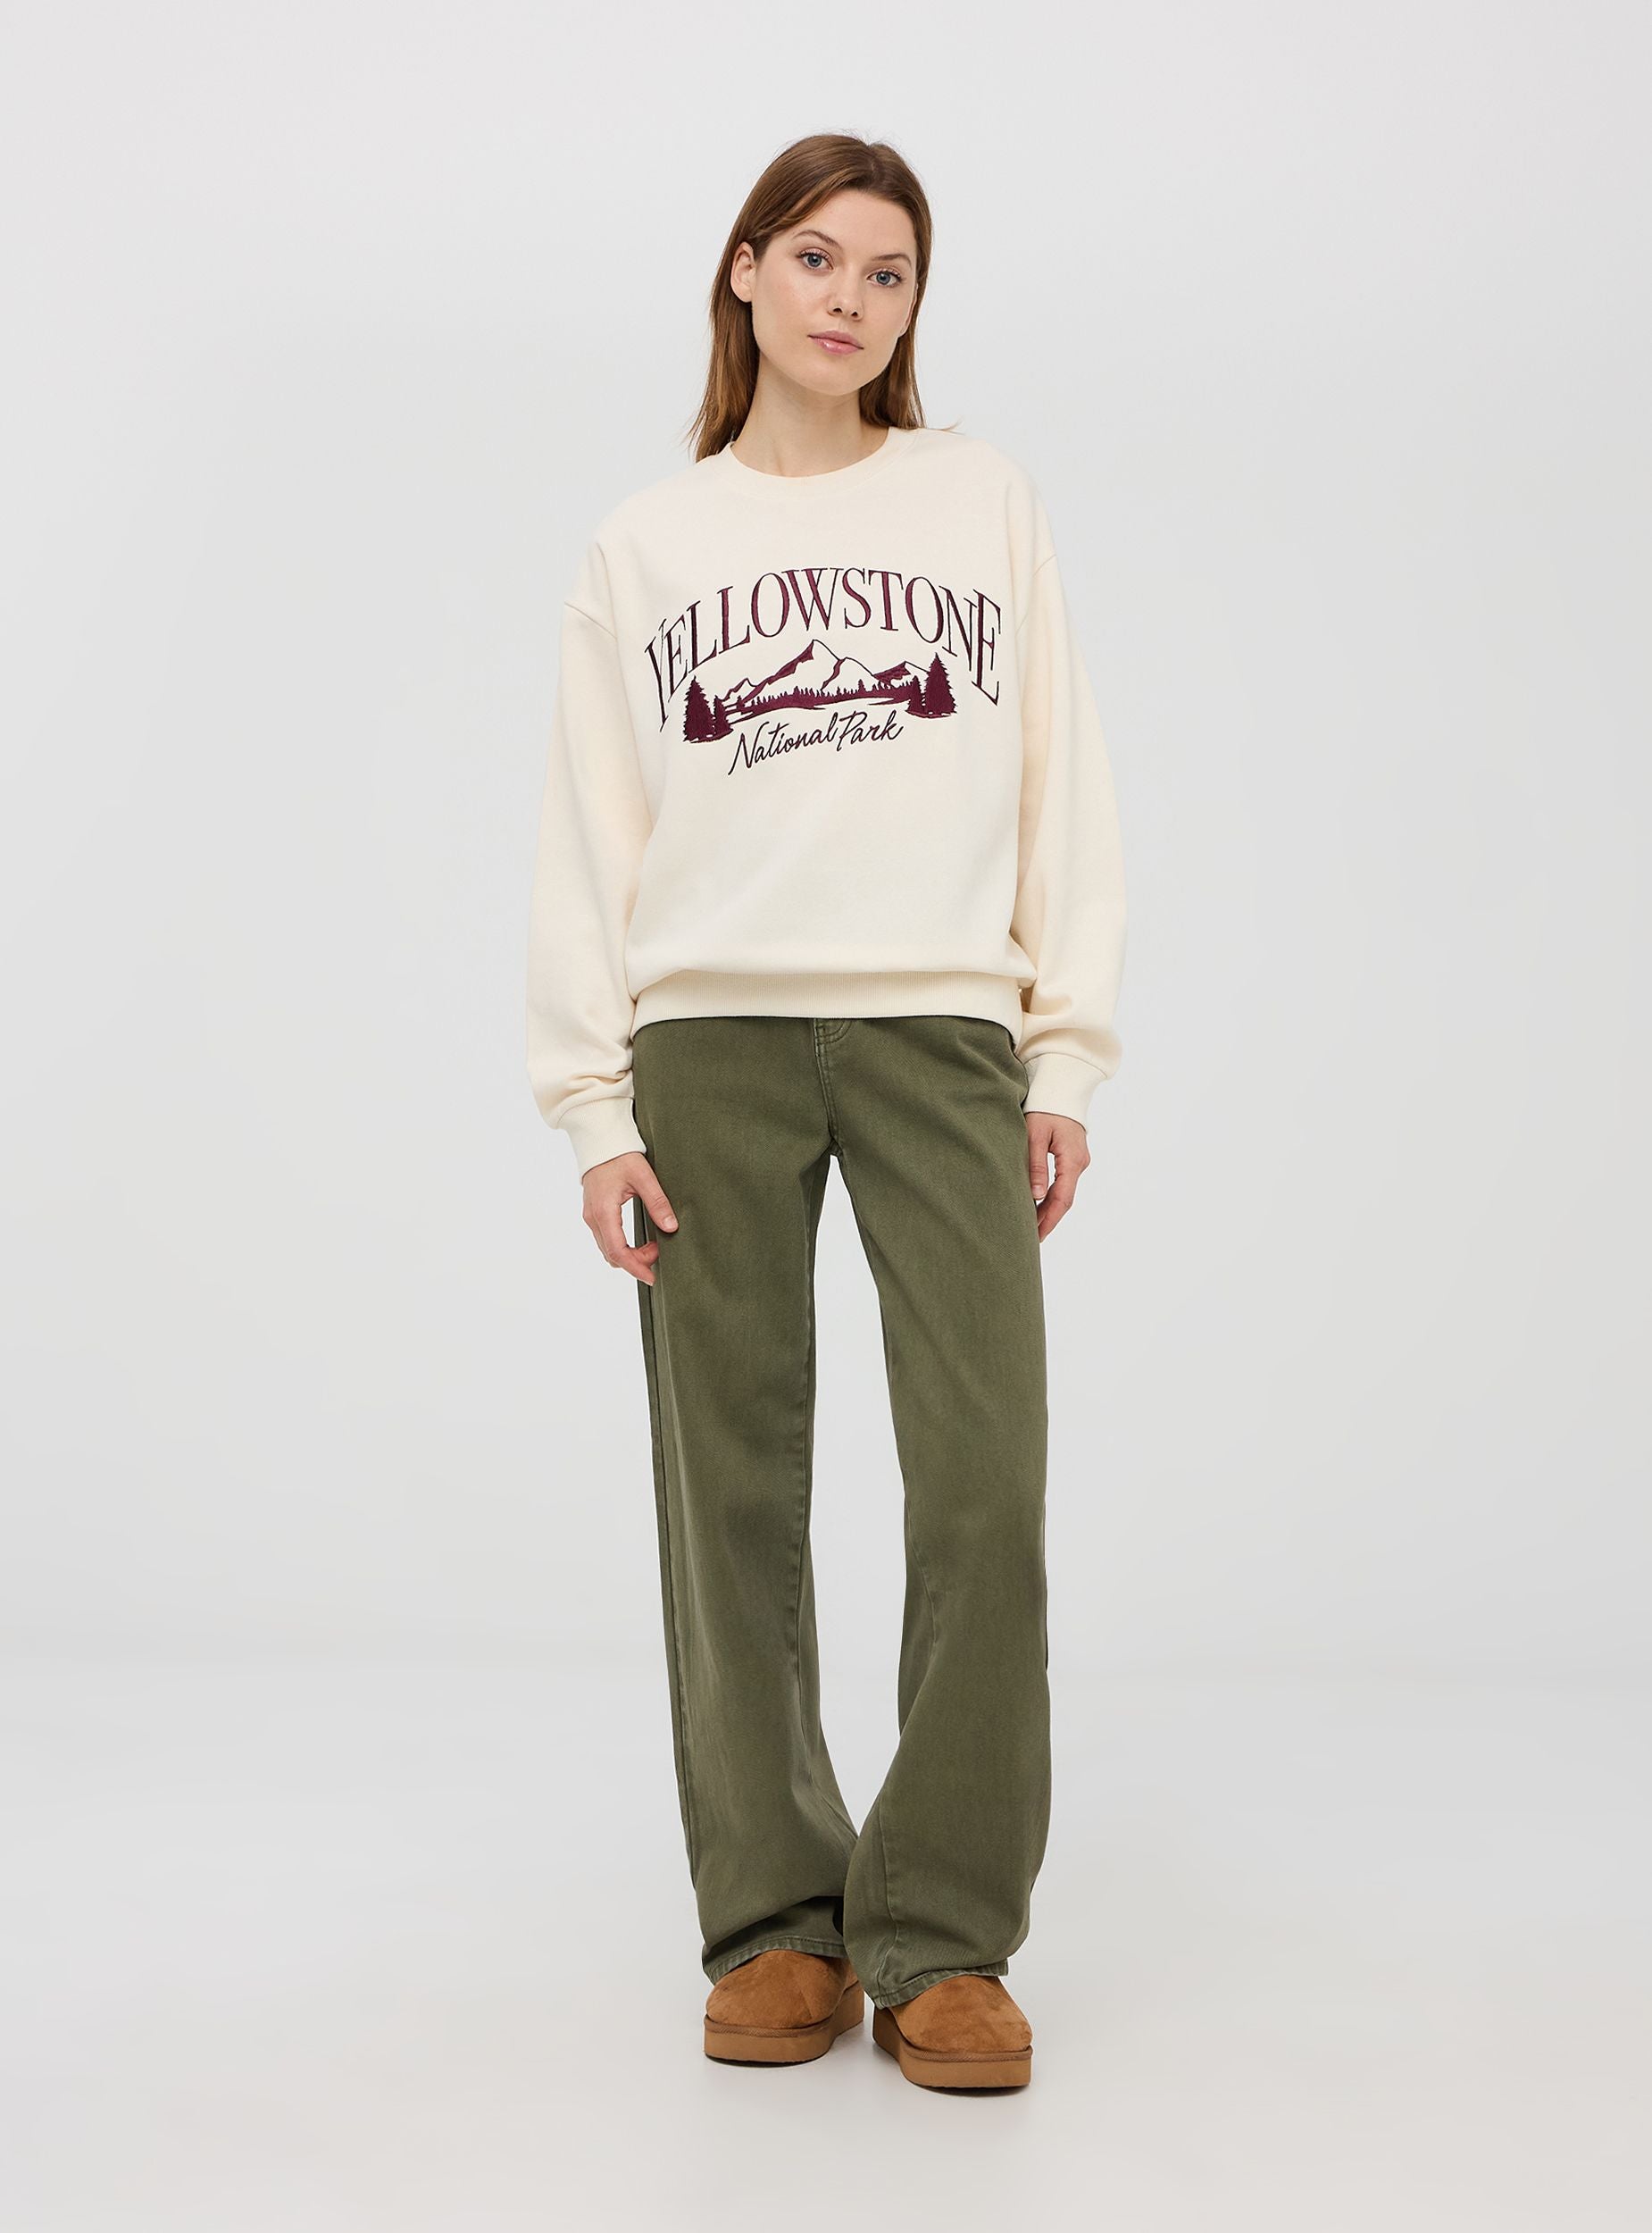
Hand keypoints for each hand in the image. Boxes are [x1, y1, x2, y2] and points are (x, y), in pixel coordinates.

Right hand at [581, 1151, 678, 1284]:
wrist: (600, 1140)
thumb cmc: (619, 1155)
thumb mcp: (643, 1177)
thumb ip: (657, 1202)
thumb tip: (671, 1227)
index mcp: (604, 1212)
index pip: (618, 1251)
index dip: (635, 1267)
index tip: (652, 1277)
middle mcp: (593, 1218)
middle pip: (612, 1255)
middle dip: (636, 1261)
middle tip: (659, 1253)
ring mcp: (591, 1216)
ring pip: (608, 1249)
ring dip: (630, 1254)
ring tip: (653, 1246)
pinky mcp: (594, 1213)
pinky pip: (607, 1239)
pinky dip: (623, 1246)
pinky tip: (640, 1241)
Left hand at [1025, 1112, 1088, 1239]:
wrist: (1062, 1087)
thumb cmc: (1044, 1107)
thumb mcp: (1034, 1135)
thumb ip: (1035, 1165)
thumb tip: (1035, 1196)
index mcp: (1072, 1160)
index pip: (1061, 1199)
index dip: (1049, 1220)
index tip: (1036, 1236)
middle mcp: (1079, 1163)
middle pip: (1064, 1200)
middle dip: (1048, 1220)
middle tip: (1031, 1239)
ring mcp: (1078, 1161)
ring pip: (1064, 1192)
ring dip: (1049, 1210)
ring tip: (1032, 1227)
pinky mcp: (1073, 1157)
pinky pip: (1063, 1183)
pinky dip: (1051, 1197)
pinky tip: (1038, 1206)